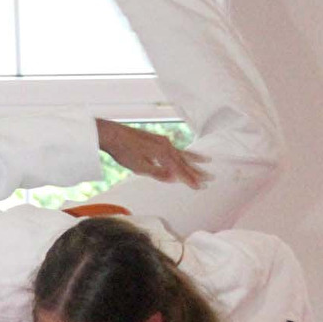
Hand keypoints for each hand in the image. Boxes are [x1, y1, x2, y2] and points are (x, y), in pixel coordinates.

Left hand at [96, 119, 210, 188]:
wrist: (112, 134)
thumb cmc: (124, 151)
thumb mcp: (140, 167)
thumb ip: (158, 173)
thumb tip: (173, 178)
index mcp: (163, 154)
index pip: (180, 170)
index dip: (190, 180)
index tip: (200, 187)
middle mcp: (166, 146)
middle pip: (184, 161)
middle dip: (197, 171)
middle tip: (210, 178)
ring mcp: (162, 141)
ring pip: (182, 153)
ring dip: (194, 159)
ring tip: (208, 161)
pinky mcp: (157, 140)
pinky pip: (175, 149)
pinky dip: (183, 154)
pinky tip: (186, 156)